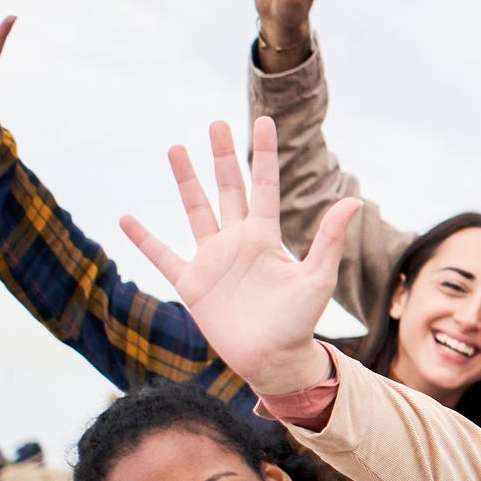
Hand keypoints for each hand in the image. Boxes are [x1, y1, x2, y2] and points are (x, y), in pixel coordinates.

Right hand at [122, 117, 356, 394]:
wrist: (274, 359)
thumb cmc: (300, 320)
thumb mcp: (317, 278)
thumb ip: (328, 239)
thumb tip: (353, 201)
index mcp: (267, 237)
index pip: (264, 186)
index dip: (264, 155)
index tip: (264, 121)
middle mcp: (238, 241)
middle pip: (228, 189)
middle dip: (222, 157)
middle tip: (215, 124)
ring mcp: (212, 260)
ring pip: (196, 210)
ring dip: (186, 181)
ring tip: (176, 148)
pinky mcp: (192, 284)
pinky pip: (163, 256)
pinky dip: (144, 239)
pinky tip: (127, 219)